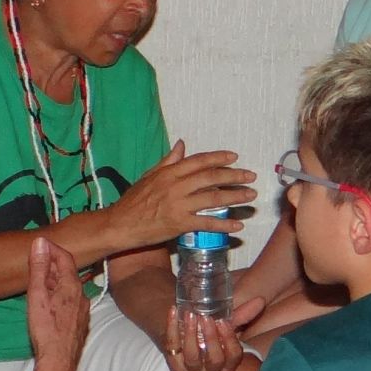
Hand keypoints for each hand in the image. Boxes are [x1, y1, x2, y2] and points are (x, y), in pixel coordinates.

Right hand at [25, 233, 88, 370]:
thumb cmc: (46, 329)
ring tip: (40, 284)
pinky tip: (50, 305)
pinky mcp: (81, 323)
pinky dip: (61, 297)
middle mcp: (82, 295)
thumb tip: (40, 243)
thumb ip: (39, 268)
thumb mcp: (37, 295)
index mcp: (72, 285)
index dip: (52, 248)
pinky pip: (72, 302)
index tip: (40, 244)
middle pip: (68, 273)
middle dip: (52, 266)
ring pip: (70, 288)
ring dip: (56, 282)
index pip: (65, 257)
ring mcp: (83, 310)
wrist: (59, 361)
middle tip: (36, 263)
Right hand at [104, 140, 256, 251]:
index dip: (219, 158)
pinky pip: (206, 223)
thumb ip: (168, 161)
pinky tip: (237, 226)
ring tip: (250, 197)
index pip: (199, 161)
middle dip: (234, 176)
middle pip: (211, 178)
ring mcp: (178, 205)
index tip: (235, 158)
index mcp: (169, 173)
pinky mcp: (179, 224)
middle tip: (251, 177)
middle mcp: (176, 186)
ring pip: (213, 198)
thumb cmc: (132, 202)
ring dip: (235, 197)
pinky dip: (223, 225)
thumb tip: (182, 144)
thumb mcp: (149, 176)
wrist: (119, 225)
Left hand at [163, 292, 266, 370]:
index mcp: (227, 363)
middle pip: (214, 359)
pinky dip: (172, 328)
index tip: (223, 321)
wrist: (181, 330)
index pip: (233, 356)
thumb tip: (260, 301)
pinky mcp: (173, 365)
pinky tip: (173, 312)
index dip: (229, 339)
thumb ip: (241, 314)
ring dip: (191, 334)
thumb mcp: (224, 324)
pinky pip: (172, 347)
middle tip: (207, 318)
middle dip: (211, 338)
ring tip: (191, 315)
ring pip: (192, 356)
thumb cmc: (208, 329)